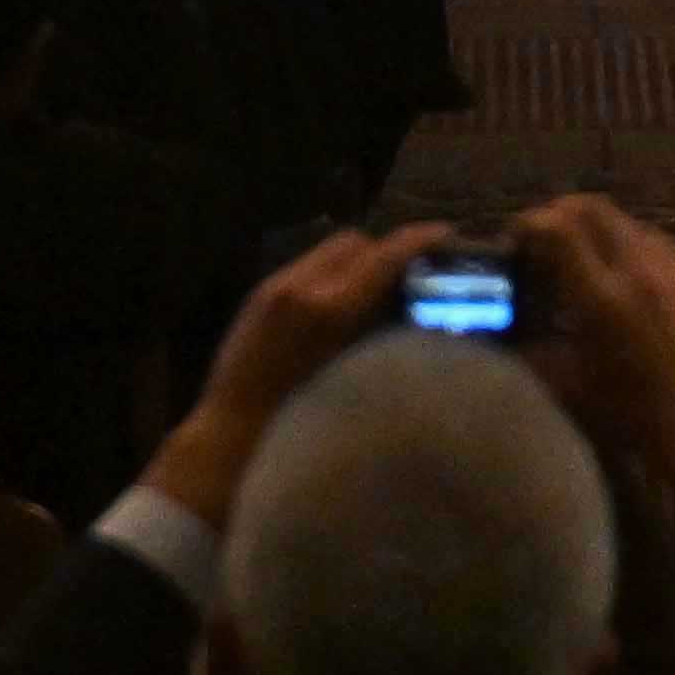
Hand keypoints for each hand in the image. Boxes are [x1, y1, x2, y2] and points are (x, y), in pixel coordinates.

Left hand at [149, 230, 440, 524]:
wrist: (229, 439)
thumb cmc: (300, 427)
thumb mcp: (355, 379)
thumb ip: (385, 333)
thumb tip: (418, 308)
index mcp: (328, 310)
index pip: (383, 256)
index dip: (419, 241)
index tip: (446, 236)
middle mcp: (300, 288)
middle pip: (355, 241)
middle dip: (386, 251)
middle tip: (412, 273)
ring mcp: (274, 288)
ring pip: (329, 251)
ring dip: (357, 262)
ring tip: (378, 291)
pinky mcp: (259, 297)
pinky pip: (307, 268)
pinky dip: (331, 277)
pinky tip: (341, 309)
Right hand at [502, 194, 674, 516]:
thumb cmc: (630, 414)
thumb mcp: (570, 384)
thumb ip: (532, 352)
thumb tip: (500, 336)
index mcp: (601, 297)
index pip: (559, 230)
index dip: (531, 223)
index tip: (517, 237)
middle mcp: (637, 271)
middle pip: (595, 210)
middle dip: (562, 212)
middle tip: (545, 234)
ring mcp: (672, 271)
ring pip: (628, 222)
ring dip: (598, 226)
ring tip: (583, 252)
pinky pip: (657, 243)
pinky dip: (630, 244)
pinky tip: (624, 272)